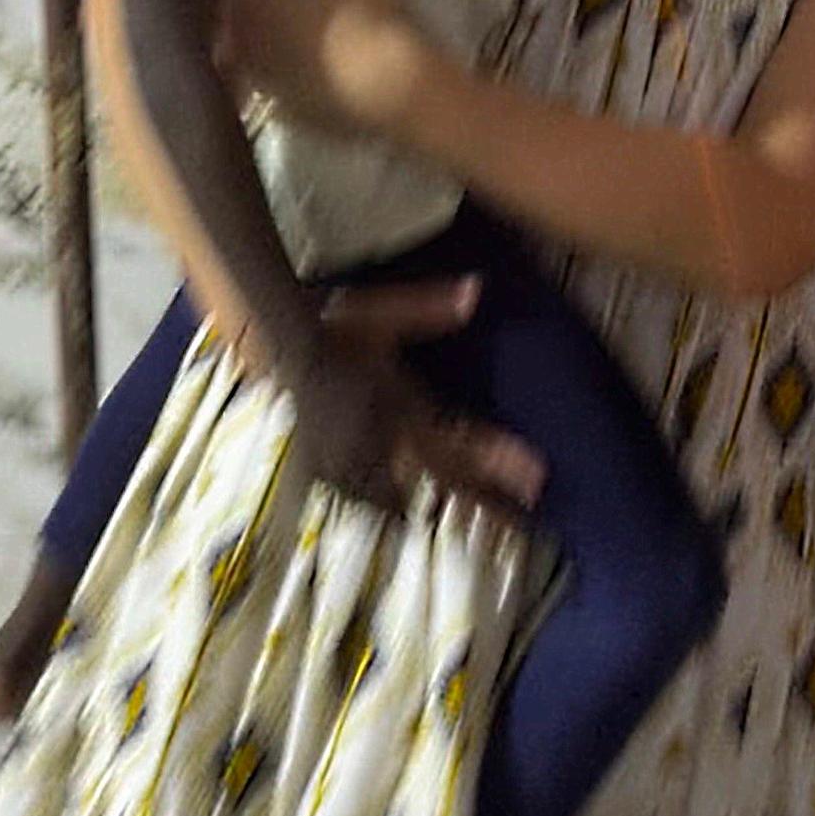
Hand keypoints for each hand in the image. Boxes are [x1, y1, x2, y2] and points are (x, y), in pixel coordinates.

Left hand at [221, 0, 422, 138]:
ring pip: (239, 42)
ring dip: (252, 30)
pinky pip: (258, 80)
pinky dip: (269, 68)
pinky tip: (300, 63)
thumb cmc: (363, 10)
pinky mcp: (271, 101)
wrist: (387, 87)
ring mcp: (251, 71)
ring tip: (290, 24)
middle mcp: (236, 30)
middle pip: (226, 3)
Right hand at [320, 276, 546, 514]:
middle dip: (484, 503)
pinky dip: (397, 505)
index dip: (498, 461)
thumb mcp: (384, 311)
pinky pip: (371, 497)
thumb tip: (476, 292)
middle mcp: (378, 442)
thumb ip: (430, 307)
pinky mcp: (330, 471)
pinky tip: (411, 509)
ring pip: (406, 497)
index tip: (538, 479)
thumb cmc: (335, 326)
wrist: (276, 349)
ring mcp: (352, 463)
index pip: (458, 440)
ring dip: (443, 507)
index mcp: (396, 406)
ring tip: (483, 523)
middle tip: (522, 520)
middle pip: (440, 482)